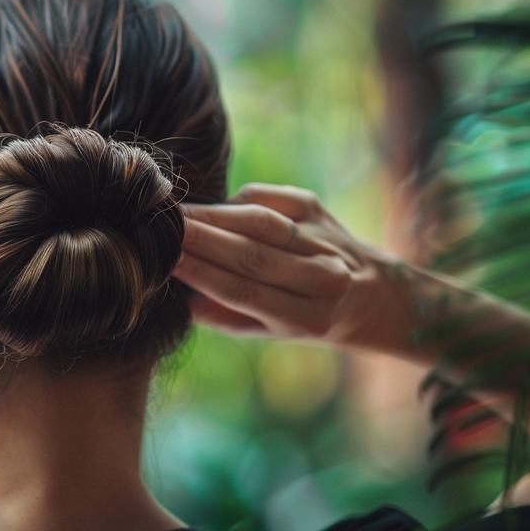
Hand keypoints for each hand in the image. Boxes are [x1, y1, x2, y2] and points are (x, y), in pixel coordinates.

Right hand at [175, 182, 412, 356]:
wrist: (366, 289)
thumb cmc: (302, 313)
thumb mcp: (268, 332)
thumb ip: (226, 317)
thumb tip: (181, 297)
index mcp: (309, 318)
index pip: (244, 291)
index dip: (202, 273)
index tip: (166, 259)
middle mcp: (325, 279)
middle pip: (251, 254)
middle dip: (201, 239)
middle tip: (162, 228)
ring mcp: (325, 239)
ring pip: (258, 222)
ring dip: (212, 216)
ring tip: (177, 215)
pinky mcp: (316, 206)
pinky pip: (265, 198)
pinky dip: (233, 202)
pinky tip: (213, 211)